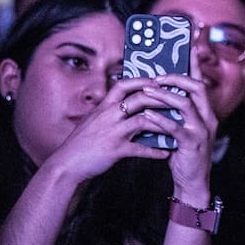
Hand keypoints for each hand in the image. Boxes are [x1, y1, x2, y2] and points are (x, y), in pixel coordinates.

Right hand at [40, 76, 173, 186]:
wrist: (67, 163)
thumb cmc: (80, 143)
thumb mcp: (92, 122)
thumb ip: (107, 114)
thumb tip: (123, 108)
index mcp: (103, 107)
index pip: (123, 85)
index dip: (141, 81)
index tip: (156, 81)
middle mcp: (108, 116)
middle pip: (138, 99)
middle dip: (160, 99)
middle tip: (176, 100)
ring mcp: (112, 132)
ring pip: (143, 121)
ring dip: (162, 123)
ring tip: (177, 126)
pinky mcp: (115, 150)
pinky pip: (140, 149)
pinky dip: (154, 151)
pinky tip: (165, 153)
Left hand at [134, 62, 217, 201]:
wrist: (192, 182)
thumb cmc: (181, 152)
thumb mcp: (180, 127)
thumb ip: (173, 111)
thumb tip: (155, 90)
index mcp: (205, 111)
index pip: (199, 82)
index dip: (193, 64)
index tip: (188, 45)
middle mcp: (207, 118)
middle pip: (196, 88)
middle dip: (175, 78)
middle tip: (155, 76)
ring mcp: (201, 131)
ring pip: (185, 105)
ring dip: (164, 95)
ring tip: (147, 91)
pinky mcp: (192, 144)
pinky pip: (176, 128)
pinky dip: (161, 119)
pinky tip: (148, 115)